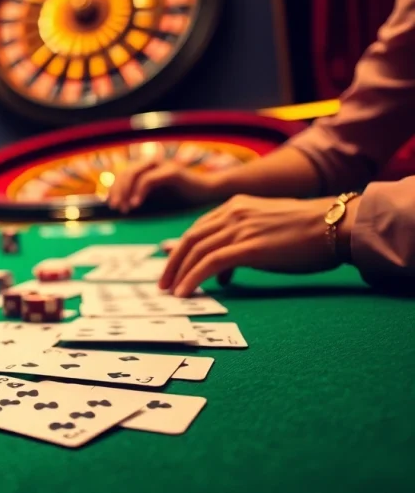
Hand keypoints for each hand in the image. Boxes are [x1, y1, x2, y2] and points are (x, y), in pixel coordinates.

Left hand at [106, 160, 225, 213]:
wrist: (209, 193)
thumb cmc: (183, 198)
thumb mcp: (156, 199)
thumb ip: (140, 198)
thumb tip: (120, 207)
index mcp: (147, 169)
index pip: (123, 174)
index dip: (114, 188)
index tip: (110, 205)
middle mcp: (153, 164)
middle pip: (126, 172)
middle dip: (117, 190)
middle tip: (115, 208)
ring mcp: (162, 165)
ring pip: (134, 173)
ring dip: (125, 191)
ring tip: (124, 208)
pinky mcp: (171, 171)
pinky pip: (149, 179)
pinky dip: (139, 192)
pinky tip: (136, 205)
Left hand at [160, 195, 340, 296]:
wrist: (336, 225)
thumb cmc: (307, 234)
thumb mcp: (265, 234)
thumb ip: (240, 246)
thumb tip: (221, 275)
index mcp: (235, 206)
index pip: (198, 228)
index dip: (180, 249)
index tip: (171, 267)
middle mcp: (233, 213)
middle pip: (190, 238)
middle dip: (173, 262)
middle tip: (163, 284)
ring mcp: (240, 228)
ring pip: (196, 251)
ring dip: (179, 273)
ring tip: (171, 292)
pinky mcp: (249, 246)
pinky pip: (210, 263)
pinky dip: (193, 278)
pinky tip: (185, 292)